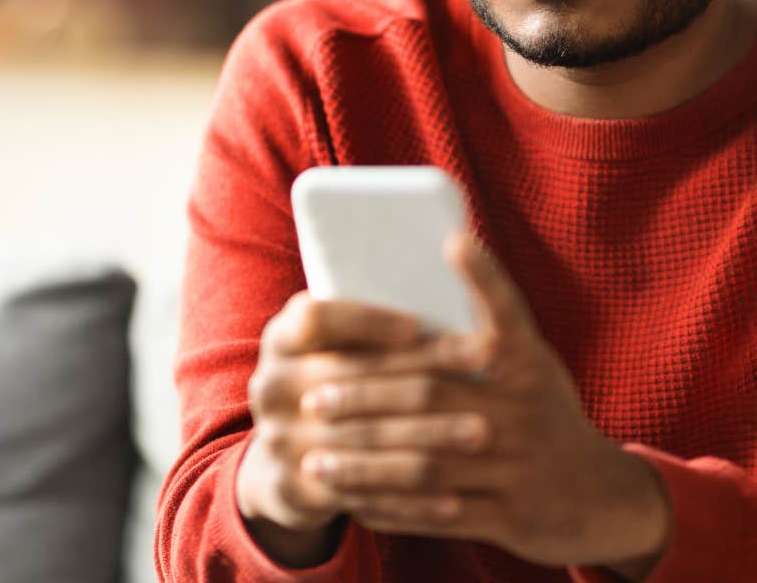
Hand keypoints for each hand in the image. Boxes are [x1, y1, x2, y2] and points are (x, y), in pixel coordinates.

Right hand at [235, 290, 490, 565]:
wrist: (290, 459)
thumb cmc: (338, 381)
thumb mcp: (340, 346)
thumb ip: (377, 321)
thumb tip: (457, 260)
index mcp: (283, 338)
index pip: (318, 317)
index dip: (367, 321)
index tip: (419, 326)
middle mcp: (272, 385)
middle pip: (353, 377)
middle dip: (424, 374)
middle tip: (484, 366)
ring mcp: (279, 438)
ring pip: (365, 436)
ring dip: (430, 434)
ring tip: (483, 430)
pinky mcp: (296, 488)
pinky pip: (362, 493)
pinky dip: (412, 496)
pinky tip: (456, 494)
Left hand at [299, 232, 672, 576]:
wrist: (598, 496)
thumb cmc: (542, 414)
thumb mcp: (531, 367)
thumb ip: (489, 331)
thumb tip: (433, 261)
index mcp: (530, 365)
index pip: (506, 314)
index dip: (483, 277)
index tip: (451, 241)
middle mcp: (528, 411)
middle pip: (432, 396)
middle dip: (366, 395)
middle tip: (314, 396)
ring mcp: (520, 467)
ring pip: (426, 462)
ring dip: (365, 461)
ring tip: (316, 458)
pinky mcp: (511, 516)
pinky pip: (438, 514)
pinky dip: (391, 506)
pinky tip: (351, 501)